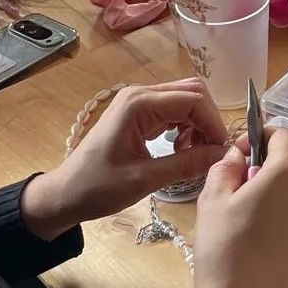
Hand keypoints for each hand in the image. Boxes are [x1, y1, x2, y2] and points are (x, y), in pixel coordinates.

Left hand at [21, 80, 227, 238]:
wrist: (64, 194)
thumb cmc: (98, 188)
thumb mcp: (146, 179)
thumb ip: (187, 164)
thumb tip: (223, 154)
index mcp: (139, 105)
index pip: (193, 99)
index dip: (214, 123)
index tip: (222, 151)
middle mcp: (140, 95)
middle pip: (192, 93)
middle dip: (208, 121)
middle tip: (210, 152)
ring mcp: (138, 102)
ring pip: (185, 100)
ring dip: (197, 125)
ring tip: (192, 154)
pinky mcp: (137, 113)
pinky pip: (172, 111)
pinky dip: (185, 127)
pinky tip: (180, 150)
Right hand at [192, 128, 287, 287]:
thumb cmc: (223, 246)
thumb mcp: (213, 198)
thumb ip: (227, 167)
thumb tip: (238, 157)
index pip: (284, 134)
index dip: (260, 136)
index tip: (238, 151)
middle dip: (272, 156)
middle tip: (242, 176)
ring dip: (280, 181)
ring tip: (249, 203)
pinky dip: (287, 205)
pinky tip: (261, 226)